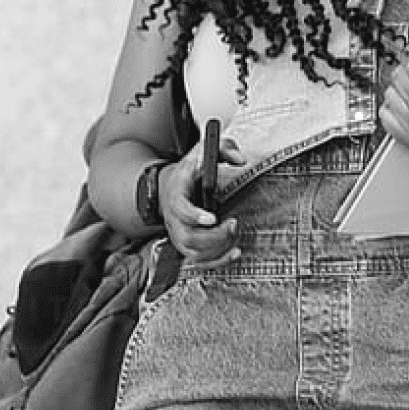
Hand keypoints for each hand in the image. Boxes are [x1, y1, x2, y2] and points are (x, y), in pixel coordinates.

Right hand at [159, 130, 247, 263]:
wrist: (168, 187)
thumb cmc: (190, 170)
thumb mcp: (203, 150)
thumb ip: (223, 147)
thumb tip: (240, 159)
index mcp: (176, 194)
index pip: (180, 209)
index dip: (195, 216)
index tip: (213, 218)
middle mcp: (174, 219)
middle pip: (188, 237)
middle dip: (213, 236)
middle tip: (234, 224)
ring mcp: (178, 235)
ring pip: (194, 253)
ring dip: (218, 249)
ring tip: (235, 234)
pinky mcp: (186, 246)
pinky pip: (199, 262)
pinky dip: (217, 261)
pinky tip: (234, 252)